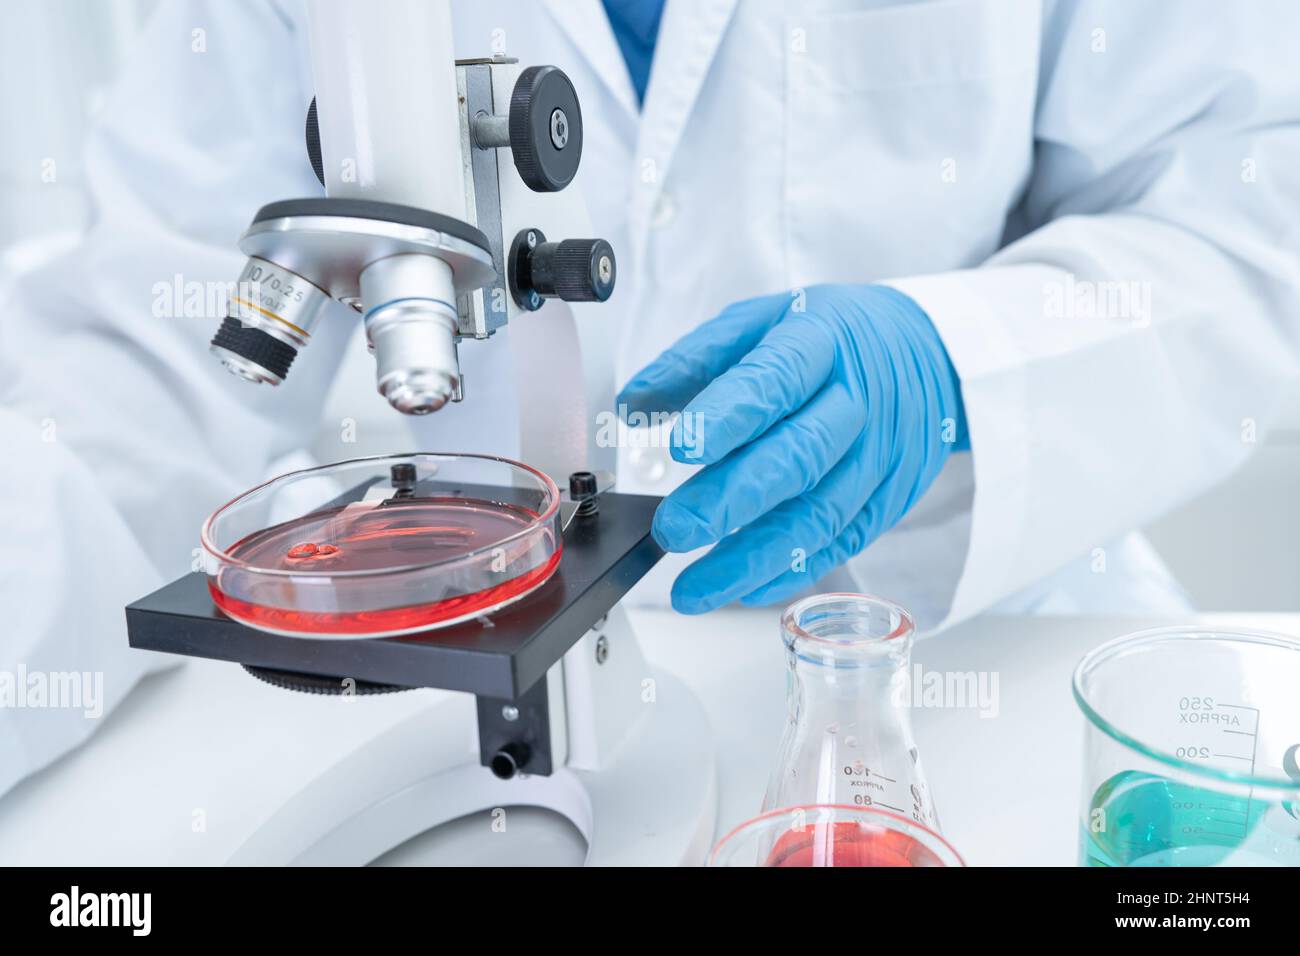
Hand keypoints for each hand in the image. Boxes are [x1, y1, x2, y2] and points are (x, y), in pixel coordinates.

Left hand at [617, 284, 965, 613]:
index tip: (680, 448)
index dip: (729, 415)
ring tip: (694, 589)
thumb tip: (631, 406)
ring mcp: (881, 455)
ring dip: (753, 559)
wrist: (923, 352)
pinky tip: (744, 588)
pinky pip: (841, 544)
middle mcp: (856, 401)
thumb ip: (695, 360)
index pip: (775, 380)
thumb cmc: (827, 339)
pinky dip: (790, 572)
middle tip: (674, 531)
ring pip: (820, 516)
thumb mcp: (761, 322)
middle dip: (732, 501)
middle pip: (799, 457)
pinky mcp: (891, 498)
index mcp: (819, 341)